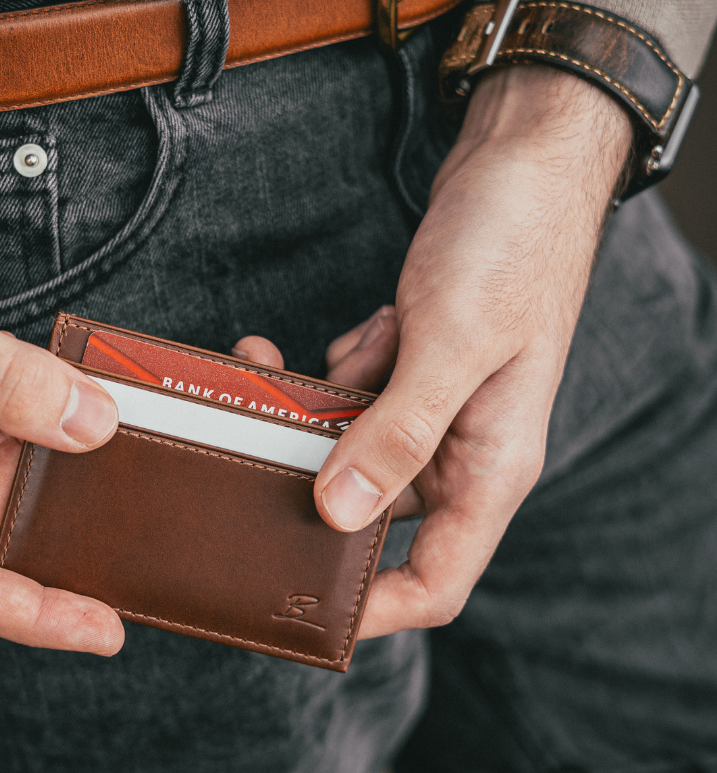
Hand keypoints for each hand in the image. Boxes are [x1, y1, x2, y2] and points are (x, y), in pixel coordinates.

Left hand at [241, 65, 631, 637]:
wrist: (523, 161)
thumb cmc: (510, 248)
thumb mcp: (452, 344)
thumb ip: (397, 432)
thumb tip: (337, 515)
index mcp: (491, 466)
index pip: (438, 580)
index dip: (374, 610)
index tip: (303, 612)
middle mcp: (462, 449)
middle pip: (377, 513)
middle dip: (312, 486)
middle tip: (250, 462)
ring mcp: (435, 409)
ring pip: (352, 448)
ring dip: (314, 413)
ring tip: (282, 365)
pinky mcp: (412, 371)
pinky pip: (352, 396)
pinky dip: (333, 371)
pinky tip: (358, 329)